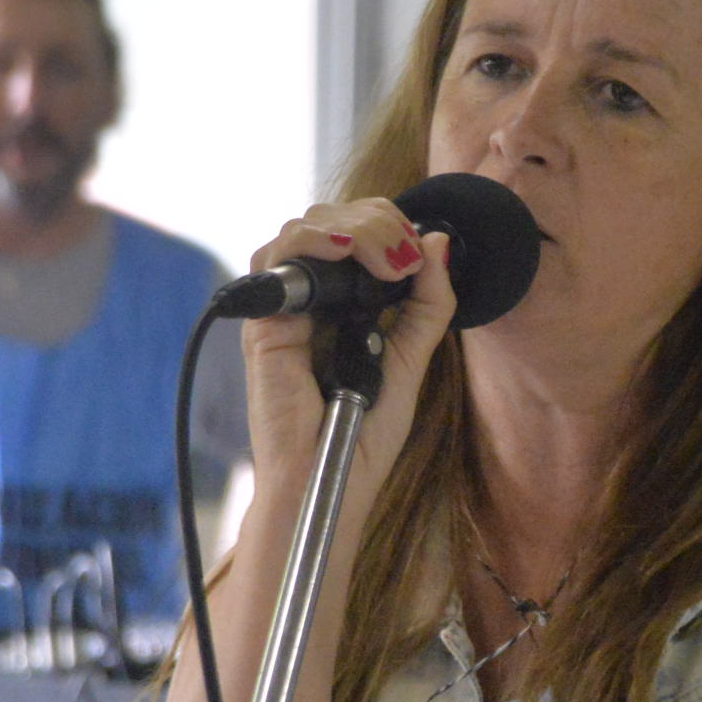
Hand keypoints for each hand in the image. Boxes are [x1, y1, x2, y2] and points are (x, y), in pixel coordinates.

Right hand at [236, 200, 458, 510]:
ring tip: (387, 260)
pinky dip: (314, 241)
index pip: (361, 233)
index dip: (390, 226)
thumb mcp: (411, 361)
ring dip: (355, 228)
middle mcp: (312, 299)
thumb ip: (427, 305)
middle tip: (405, 258)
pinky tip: (348, 255)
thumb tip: (437, 243)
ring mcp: (285, 306)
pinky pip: (278, 256)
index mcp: (345, 304)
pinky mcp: (264, 320)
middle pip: (335, 219)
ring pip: (308, 227)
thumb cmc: (362, 437)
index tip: (420, 250)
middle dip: (379, 221)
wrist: (327, 482)